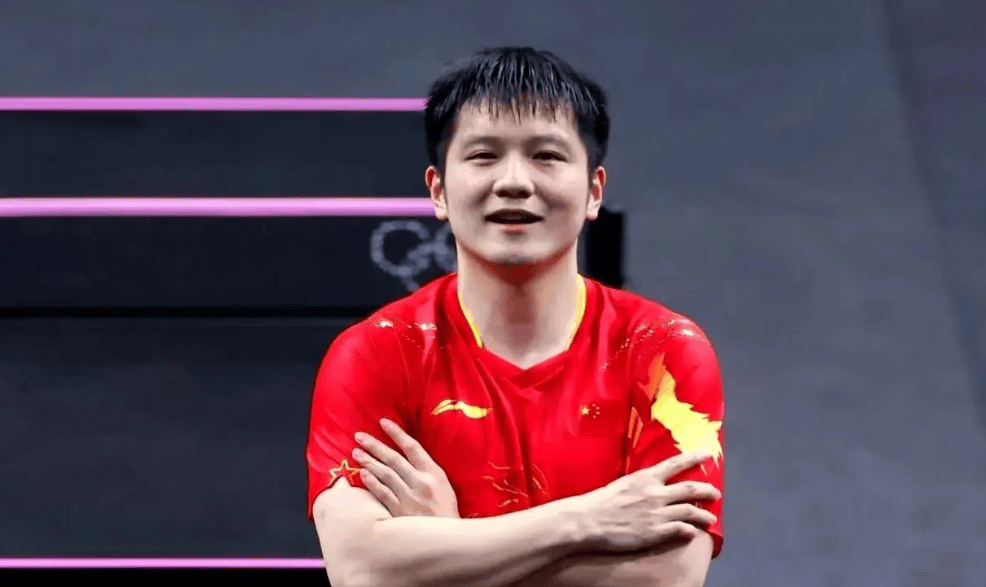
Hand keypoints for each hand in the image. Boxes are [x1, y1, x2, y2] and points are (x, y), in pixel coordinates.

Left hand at [352, 418, 459, 517]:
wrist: (446, 537)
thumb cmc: (445, 509)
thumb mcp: (443, 484)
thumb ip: (426, 468)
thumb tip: (406, 451)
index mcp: (434, 473)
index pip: (412, 447)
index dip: (396, 433)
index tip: (382, 422)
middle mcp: (420, 483)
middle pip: (394, 459)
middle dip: (375, 445)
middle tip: (359, 436)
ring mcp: (409, 498)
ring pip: (385, 475)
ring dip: (369, 462)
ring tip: (356, 452)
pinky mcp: (399, 512)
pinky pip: (382, 494)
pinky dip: (372, 483)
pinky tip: (362, 474)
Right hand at [574, 450, 720, 552]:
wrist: (589, 520)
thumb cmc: (601, 501)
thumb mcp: (623, 483)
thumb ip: (642, 483)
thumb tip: (653, 483)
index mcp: (646, 477)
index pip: (676, 463)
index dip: (694, 458)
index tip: (708, 454)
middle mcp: (655, 493)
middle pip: (690, 488)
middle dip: (708, 490)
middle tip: (716, 494)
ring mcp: (657, 513)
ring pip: (690, 511)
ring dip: (704, 515)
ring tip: (710, 518)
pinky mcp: (655, 532)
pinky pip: (681, 530)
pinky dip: (690, 530)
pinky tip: (693, 532)